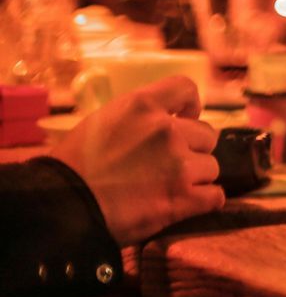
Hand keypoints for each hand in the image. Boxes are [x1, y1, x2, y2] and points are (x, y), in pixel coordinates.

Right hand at [48, 76, 224, 242]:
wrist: (60, 208)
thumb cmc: (72, 167)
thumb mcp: (102, 123)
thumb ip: (138, 118)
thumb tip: (165, 121)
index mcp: (142, 106)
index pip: (185, 88)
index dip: (190, 105)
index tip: (185, 119)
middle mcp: (166, 130)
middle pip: (205, 135)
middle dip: (192, 150)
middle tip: (168, 165)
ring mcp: (177, 164)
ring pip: (210, 167)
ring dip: (195, 178)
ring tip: (169, 188)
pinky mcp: (181, 198)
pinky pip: (214, 196)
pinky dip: (204, 201)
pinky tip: (189, 203)